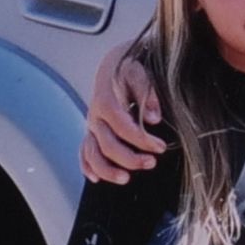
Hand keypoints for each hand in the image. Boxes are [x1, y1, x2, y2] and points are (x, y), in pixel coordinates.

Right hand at [78, 41, 164, 183]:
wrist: (115, 65)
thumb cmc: (130, 68)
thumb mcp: (140, 72)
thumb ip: (147, 93)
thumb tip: (152, 118)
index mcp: (106, 100)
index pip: (122, 126)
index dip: (141, 139)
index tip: (160, 147)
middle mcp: (95, 116)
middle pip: (107, 144)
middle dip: (129, 157)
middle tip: (151, 163)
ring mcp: (91, 126)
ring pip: (92, 153)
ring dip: (108, 169)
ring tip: (126, 179)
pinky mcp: (91, 133)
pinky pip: (84, 153)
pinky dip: (88, 167)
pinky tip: (97, 179)